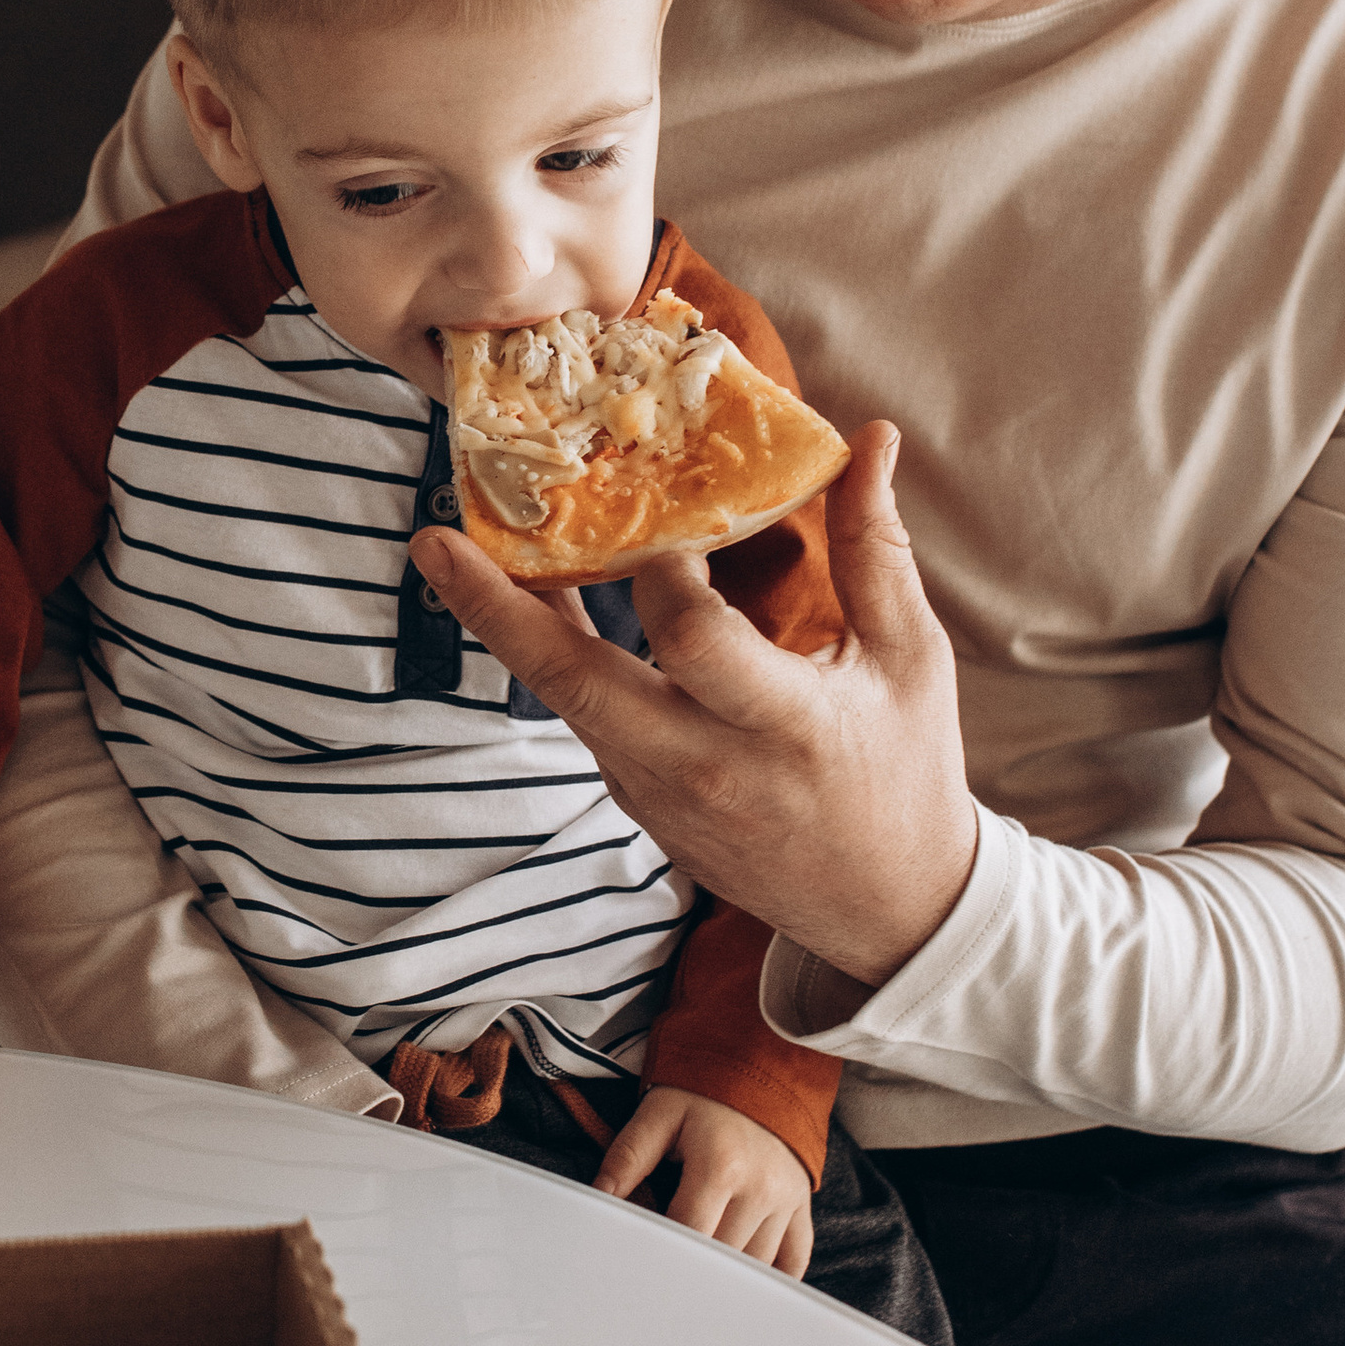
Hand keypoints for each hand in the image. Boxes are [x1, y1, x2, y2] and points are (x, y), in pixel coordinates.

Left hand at [410, 424, 978, 985]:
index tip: (655, 508)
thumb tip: (870, 438)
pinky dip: (554, 653)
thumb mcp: (910, 659)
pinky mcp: (636, 801)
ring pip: (563, 697)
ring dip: (508, 622)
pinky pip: (583, 714)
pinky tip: (534, 592)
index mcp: (781, 724)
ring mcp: (657, 790)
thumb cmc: (904, 769)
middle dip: (495, 610)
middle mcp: (703, 763)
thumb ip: (877, 549)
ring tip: (455, 549)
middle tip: (434, 541)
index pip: (692, 638)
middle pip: (574, 680)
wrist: (882, 907)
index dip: (663, 568)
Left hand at [597, 1088, 812, 1272]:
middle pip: (722, 1257)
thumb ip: (627, 1157)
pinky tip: (744, 1283)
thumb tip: (598, 1197)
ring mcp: (786, 1200)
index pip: (687, 1233)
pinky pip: (794, 1260)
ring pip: (755, 1266)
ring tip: (697, 1277)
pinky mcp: (802, 1204)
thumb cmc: (704, 1091)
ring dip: (725, 1275)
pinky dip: (771, 1278)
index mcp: (721, 1166)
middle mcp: (761, 1188)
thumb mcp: (659, 1113)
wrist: (764, 1065)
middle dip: (691, 1268)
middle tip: (663, 1277)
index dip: (661, 1252)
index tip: (640, 1264)